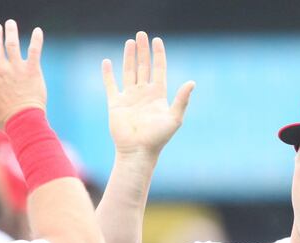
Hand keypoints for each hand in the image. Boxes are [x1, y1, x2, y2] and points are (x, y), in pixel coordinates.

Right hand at [0, 20, 46, 128]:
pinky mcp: (33, 70)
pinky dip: (36, 40)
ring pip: (12, 45)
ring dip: (11, 32)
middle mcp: (2, 70)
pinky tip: (38, 31)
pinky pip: (34, 51)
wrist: (25, 120)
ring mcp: (17, 69)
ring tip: (10, 23)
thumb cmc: (5, 119)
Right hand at [103, 31, 194, 158]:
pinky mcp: (116, 104)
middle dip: (143, 51)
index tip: (157, 40)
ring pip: (129, 72)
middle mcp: (144, 94)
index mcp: (159, 95)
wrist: (138, 151)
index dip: (159, 55)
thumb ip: (182, 100)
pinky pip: (111, 85)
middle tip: (141, 34)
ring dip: (129, 57)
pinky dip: (108, 74)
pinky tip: (107, 62)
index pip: (159, 69)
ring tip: (130, 42)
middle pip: (144, 67)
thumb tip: (192, 82)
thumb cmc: (158, 138)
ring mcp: (130, 97)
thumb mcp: (174, 118)